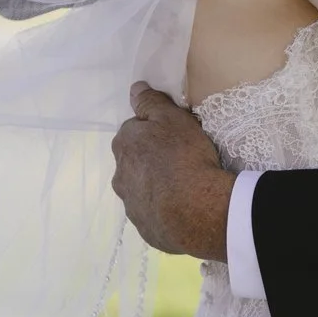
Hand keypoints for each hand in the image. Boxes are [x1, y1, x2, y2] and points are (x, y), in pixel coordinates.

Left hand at [110, 82, 234, 260]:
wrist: (197, 211)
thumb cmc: (185, 157)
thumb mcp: (172, 118)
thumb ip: (151, 102)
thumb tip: (134, 88)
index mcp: (124, 145)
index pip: (134, 131)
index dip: (154, 131)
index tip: (175, 136)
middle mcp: (120, 175)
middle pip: (134, 161)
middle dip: (151, 160)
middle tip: (181, 161)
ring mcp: (131, 205)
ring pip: (142, 189)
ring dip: (156, 186)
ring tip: (184, 188)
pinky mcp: (145, 228)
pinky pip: (154, 213)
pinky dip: (164, 210)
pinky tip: (183, 209)